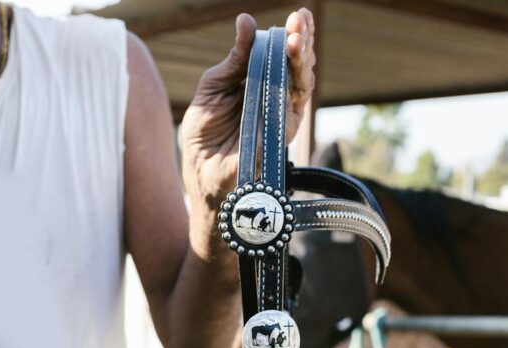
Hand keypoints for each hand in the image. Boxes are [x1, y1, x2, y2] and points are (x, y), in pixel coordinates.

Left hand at [181, 8, 316, 205]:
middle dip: (301, 36)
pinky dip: (299, 73)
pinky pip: (298, 96)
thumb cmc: (204, 132)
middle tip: (301, 16)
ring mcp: (282, 109)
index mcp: (255, 80)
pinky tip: (295, 54)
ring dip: (303, 51)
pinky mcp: (286, 126)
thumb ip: (234, 58)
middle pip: (295, 60)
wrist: (204, 171)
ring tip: (298, 32)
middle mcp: (273, 93)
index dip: (287, 33)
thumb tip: (246, 21)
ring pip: (301, 75)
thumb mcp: (214, 86)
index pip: (277, 51)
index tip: (296, 14)